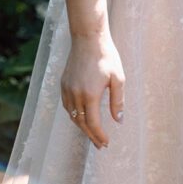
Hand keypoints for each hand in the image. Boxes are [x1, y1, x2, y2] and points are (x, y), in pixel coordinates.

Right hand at [61, 32, 124, 148]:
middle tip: (100, 145)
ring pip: (73, 116)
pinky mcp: (63, 84)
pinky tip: (82, 117)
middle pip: (81, 123)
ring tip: (92, 133)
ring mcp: (67, 90)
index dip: (99, 136)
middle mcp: (75, 95)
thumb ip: (118, 100)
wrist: (88, 38)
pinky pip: (68, 106)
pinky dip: (74, 116)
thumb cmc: (106, 56)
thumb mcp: (118, 77)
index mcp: (90, 95)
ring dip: (82, 127)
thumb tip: (119, 120)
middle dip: (91, 136)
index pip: (93, 123)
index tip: (106, 143)